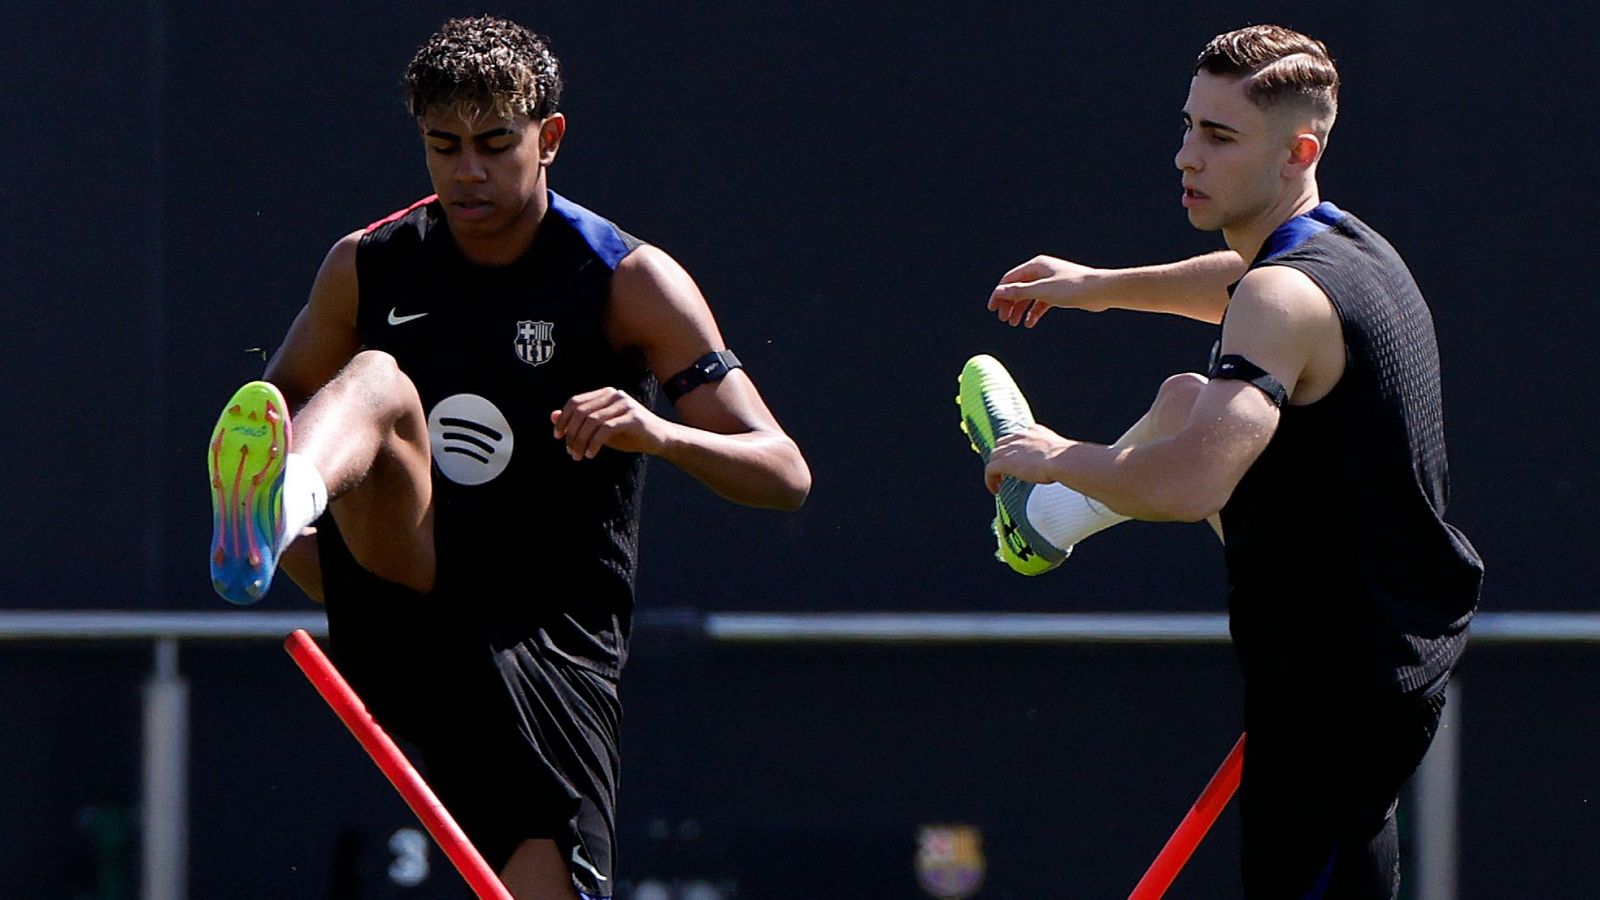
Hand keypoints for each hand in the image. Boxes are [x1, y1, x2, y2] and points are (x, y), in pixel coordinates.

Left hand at [551, 387, 667, 459]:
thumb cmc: (629, 434)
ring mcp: (624, 404)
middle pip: (581, 411)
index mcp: (605, 394)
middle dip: (571, 433)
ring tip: (578, 456)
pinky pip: (606, 430)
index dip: (563, 419)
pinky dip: (594, 443)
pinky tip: (591, 454)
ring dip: (581, 441)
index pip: (575, 402)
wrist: (660, 440)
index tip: (558, 437)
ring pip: (592, 421)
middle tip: (570, 452)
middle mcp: (614, 395)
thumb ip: (578, 422)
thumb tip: (552, 416)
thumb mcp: (600, 429)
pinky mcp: (632, 417)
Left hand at [984, 424, 1070, 492]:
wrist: (1062, 459)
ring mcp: (1011, 448)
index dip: (1015, 448)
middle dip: (1002, 455)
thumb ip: (1055, 456)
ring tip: (999, 482)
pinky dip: (990, 480)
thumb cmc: (1068, 459)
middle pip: (1002, 443)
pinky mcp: (1004, 462)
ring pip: (994, 456)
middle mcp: (1020, 436)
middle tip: (1005, 470)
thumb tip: (1063, 466)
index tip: (1018, 459)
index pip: (1018, 436)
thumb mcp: (1060, 452)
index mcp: (1034, 430)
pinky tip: (995, 489)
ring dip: (995, 469)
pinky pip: (990, 470)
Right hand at [988, 255, 1108, 326]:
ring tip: (1014, 323)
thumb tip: (999, 291)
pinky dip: (1034, 312)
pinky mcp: (1059, 293)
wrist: (1100, 291)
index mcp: (1036, 265)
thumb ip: (1018, 292)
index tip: (992, 309)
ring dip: (1020, 310)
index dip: (999, 294)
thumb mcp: (1041, 290)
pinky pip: (1041, 303)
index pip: (1010, 279)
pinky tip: (1030, 323)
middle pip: (1018, 288)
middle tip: (1004, 319)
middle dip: (1009, 304)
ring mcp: (1050, 282)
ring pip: (1029, 297)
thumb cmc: (1073, 286)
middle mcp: (1042, 272)